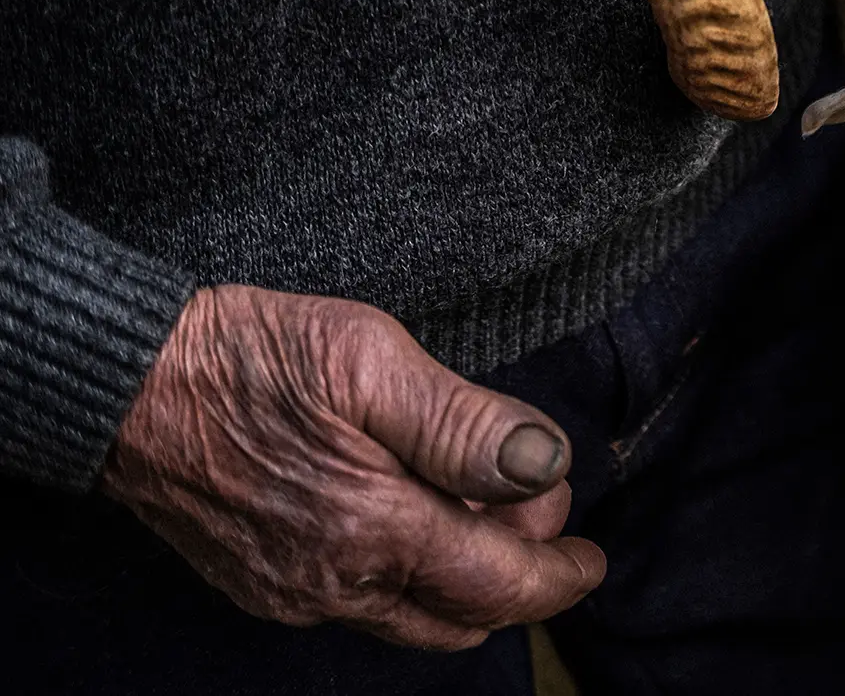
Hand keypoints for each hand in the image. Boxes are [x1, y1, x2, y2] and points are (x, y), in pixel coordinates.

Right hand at [102, 285, 603, 649]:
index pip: (500, 585)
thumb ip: (465, 424)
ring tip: (476, 499)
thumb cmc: (248, 358)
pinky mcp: (263, 583)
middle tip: (535, 507)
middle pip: (461, 616)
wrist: (123, 383)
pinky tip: (408, 508)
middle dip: (516, 574)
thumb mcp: (371, 362)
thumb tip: (545, 465)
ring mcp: (293, 591)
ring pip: (411, 617)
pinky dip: (406, 573)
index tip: (590, 557)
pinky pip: (359, 604)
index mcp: (374, 531)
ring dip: (461, 576)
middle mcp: (335, 583)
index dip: (558, 576)